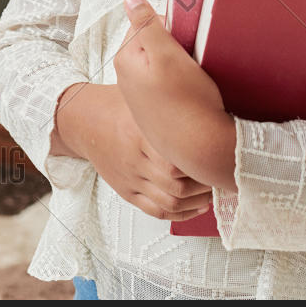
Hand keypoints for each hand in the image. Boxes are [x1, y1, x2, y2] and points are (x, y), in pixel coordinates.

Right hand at [53, 82, 212, 220]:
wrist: (82, 121)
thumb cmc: (117, 104)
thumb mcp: (140, 94)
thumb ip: (168, 98)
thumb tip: (205, 92)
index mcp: (139, 134)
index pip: (175, 161)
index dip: (201, 165)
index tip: (219, 157)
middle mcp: (135, 160)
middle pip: (177, 185)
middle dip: (205, 185)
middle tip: (223, 175)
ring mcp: (130, 178)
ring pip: (170, 202)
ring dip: (197, 201)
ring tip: (214, 190)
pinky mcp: (127, 191)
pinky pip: (156, 211)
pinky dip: (181, 214)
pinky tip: (197, 206)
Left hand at [113, 0, 237, 189]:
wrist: (201, 148)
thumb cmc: (187, 103)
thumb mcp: (168, 55)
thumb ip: (147, 24)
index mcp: (126, 58)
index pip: (147, 21)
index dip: (173, 26)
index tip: (186, 41)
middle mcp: (127, 76)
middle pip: (154, 41)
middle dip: (176, 45)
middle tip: (191, 61)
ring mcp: (141, 93)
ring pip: (164, 61)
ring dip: (181, 63)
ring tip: (193, 79)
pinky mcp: (156, 106)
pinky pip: (169, 81)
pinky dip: (182, 82)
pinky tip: (192, 94)